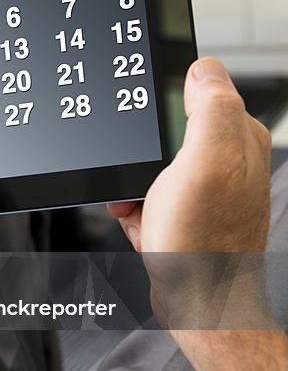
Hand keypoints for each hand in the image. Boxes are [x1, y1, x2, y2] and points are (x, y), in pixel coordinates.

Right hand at [107, 57, 270, 253]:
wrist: (197, 303)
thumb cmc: (201, 243)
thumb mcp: (205, 163)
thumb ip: (210, 108)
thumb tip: (203, 67)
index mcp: (237, 138)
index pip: (193, 96)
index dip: (160, 115)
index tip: (147, 139)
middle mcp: (226, 161)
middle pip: (163, 136)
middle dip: (138, 159)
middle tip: (141, 181)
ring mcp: (206, 189)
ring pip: (149, 169)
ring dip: (132, 189)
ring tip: (141, 209)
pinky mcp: (188, 213)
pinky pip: (147, 199)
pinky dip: (135, 212)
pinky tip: (144, 227)